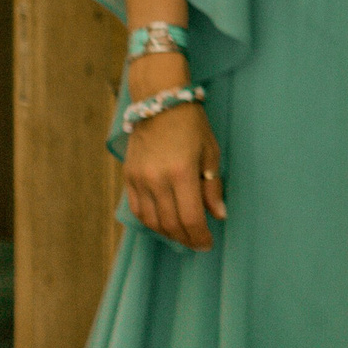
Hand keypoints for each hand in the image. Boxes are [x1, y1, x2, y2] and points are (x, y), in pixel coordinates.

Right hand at [122, 89, 223, 250]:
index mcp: (182, 172)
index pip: (190, 217)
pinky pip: (138, 209)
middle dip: (186, 238)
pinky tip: (164, 223)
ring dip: (168, 233)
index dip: (200, 236)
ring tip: (183, 235)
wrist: (159, 102)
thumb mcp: (210, 152)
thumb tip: (219, 215)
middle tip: (198, 243)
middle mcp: (157, 179)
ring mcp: (140, 179)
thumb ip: (212, 187)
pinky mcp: (128, 177)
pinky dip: (151, 222)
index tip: (208, 244)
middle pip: (170, 223)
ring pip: (152, 221)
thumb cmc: (191, 125)